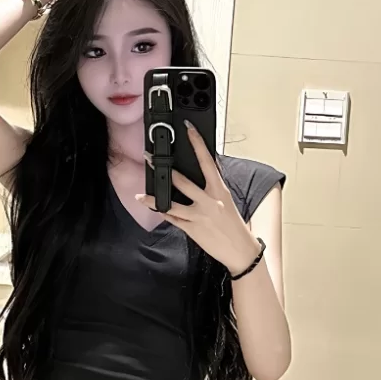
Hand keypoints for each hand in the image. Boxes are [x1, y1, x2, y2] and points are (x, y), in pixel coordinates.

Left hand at [137, 122, 260, 275]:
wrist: (240, 250)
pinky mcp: (191, 229)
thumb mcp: (226, 200)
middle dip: (164, 169)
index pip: (207, 161)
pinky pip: (172, 219)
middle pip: (182, 182)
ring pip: (171, 204)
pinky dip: (163, 213)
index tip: (189, 128)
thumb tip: (203, 170)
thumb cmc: (233, 224)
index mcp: (219, 190)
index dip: (198, 143)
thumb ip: (212, 186)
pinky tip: (153, 207)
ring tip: (140, 194)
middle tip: (149, 158)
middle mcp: (208, 201)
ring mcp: (198, 216)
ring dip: (154, 198)